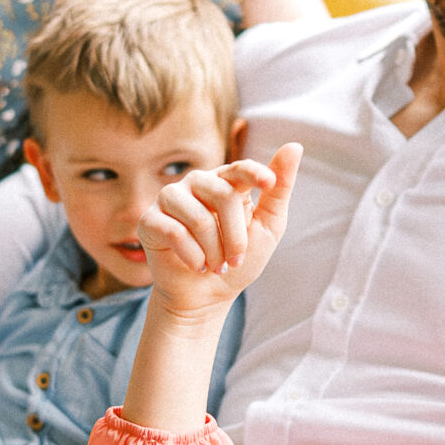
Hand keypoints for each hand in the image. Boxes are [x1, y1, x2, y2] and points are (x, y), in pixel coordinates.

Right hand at [139, 145, 302, 317]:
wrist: (205, 298)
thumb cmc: (237, 261)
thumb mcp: (266, 227)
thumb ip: (279, 190)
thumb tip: (294, 146)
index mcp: (225, 181)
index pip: (239, 169)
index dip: (254, 173)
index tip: (269, 182)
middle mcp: (196, 183)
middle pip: (222, 195)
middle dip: (235, 235)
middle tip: (235, 259)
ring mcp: (170, 199)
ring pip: (198, 217)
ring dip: (214, 250)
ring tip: (215, 265)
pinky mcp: (150, 220)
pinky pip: (175, 233)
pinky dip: (192, 257)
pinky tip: (196, 265)